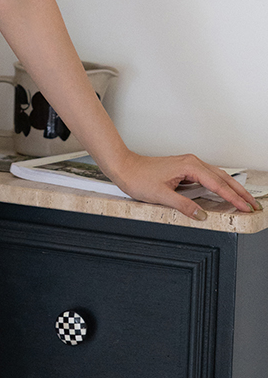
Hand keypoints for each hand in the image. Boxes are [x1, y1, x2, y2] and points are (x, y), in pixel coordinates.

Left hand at [109, 150, 256, 225]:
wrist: (125, 167)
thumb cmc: (139, 178)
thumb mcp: (162, 196)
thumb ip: (184, 206)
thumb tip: (201, 215)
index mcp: (190, 166)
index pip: (218, 185)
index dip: (233, 198)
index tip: (245, 207)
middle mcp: (192, 162)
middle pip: (223, 178)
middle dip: (240, 192)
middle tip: (252, 205)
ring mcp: (190, 164)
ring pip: (218, 176)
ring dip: (232, 188)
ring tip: (244, 200)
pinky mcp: (186, 168)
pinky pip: (209, 176)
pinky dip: (220, 185)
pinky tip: (224, 192)